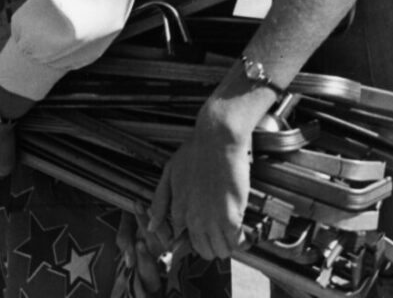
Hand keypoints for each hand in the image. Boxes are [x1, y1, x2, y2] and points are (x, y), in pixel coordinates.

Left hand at [147, 107, 250, 261]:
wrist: (217, 140)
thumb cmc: (195, 151)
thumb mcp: (169, 173)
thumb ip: (160, 202)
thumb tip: (152, 226)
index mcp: (178, 209)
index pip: (182, 240)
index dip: (194, 237)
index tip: (203, 230)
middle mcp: (193, 219)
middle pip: (203, 250)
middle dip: (211, 245)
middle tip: (219, 233)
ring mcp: (212, 220)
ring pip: (220, 251)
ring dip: (226, 245)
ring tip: (231, 232)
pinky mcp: (231, 217)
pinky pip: (235, 242)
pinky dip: (239, 240)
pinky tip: (241, 229)